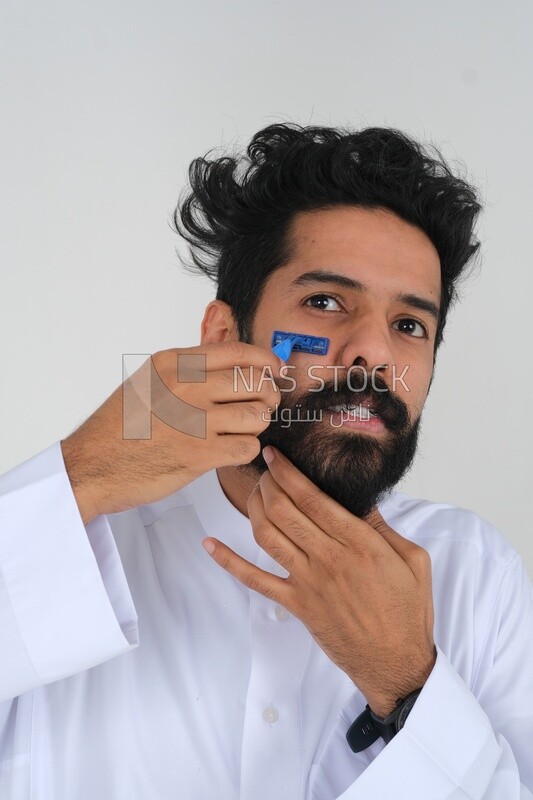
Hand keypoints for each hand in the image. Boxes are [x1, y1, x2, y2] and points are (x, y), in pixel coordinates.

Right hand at [61, 343, 281, 523]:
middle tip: (261, 407)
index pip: (239, 351)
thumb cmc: (121, 426)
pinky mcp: (199, 455)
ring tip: (239, 430)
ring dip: (256, 426)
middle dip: (267, 397)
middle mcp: (186, 386)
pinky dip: (244, 450)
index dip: (267, 361)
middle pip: (256, 383)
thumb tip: (238, 367)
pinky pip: (247, 447)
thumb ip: (190, 371)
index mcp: (175, 363)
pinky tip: (227, 451)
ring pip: (258, 416)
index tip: (276, 371)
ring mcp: (194, 420)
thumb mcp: (151, 380)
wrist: (92, 465)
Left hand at [203, 445, 436, 715]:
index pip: (314, 498)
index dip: (289, 473)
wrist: (395, 662)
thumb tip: (360, 499)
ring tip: (254, 491)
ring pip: (267, 536)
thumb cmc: (408, 611)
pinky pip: (255, 580)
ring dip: (253, 508)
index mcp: (360, 543)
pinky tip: (210, 544)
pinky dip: (229, 561)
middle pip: (284, 510)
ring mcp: (308, 582)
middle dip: (268, 483)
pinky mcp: (296, 604)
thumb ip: (384, 527)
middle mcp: (329, 559)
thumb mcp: (413, 560)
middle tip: (265, 469)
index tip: (275, 455)